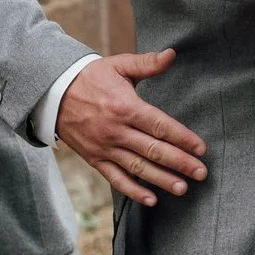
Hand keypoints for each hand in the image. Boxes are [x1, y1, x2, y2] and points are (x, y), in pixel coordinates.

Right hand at [57, 49, 209, 207]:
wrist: (53, 93)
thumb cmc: (92, 78)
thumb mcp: (119, 65)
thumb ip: (147, 63)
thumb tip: (172, 54)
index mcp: (126, 107)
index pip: (160, 126)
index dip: (183, 138)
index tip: (202, 149)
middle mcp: (116, 131)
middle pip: (153, 150)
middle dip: (180, 162)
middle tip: (201, 173)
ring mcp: (105, 147)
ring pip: (137, 167)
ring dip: (161, 179)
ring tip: (183, 188)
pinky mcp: (94, 158)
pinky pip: (115, 178)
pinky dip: (132, 191)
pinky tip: (151, 200)